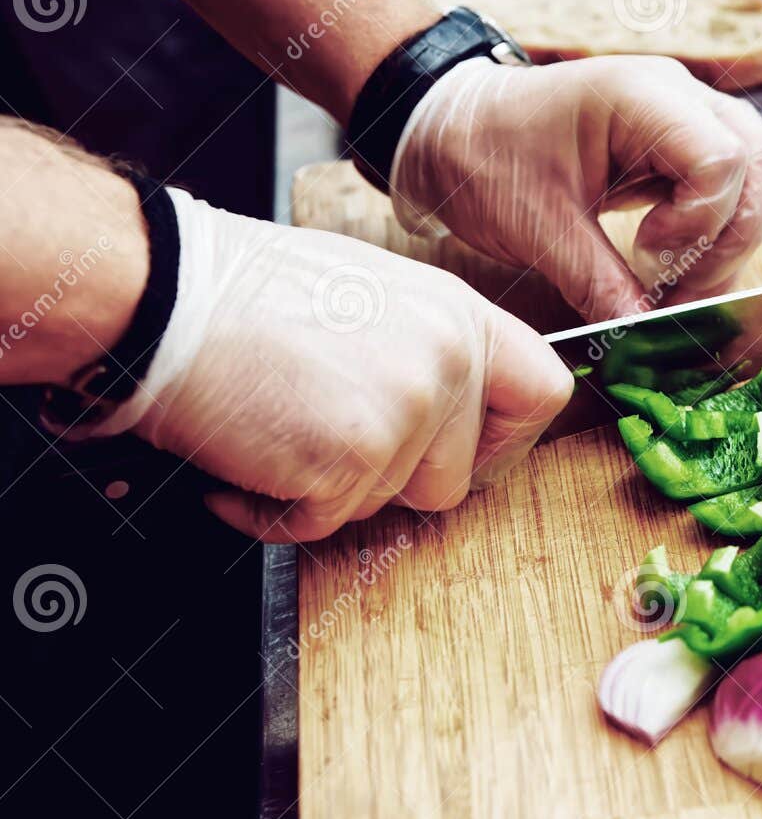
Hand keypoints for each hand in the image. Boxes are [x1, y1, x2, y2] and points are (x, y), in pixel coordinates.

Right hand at [85, 190, 572, 541]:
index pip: (543, 392)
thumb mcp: (372, 295)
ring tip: (275, 428)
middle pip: (455, 477)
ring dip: (326, 490)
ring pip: (387, 504)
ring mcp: (406, 410)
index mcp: (458, 315)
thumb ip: (428, 349)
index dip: (508, 441)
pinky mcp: (353, 458)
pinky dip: (274, 511)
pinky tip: (245, 459)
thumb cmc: (247, 293)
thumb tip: (457, 408)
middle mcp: (447, 360)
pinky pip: (324, 524)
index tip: (467, 454)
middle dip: (388, 478)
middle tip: (325, 435)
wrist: (161, 294)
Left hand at [390, 55, 761, 321]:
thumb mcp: (536, 228)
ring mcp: (682, 114)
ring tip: (680, 281)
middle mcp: (675, 94)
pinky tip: (675, 263)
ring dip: (731, 236)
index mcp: (639, 95)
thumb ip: (598, 283)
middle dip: (731, 237)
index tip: (651, 255)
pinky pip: (731, 183)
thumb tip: (642, 336)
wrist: (451, 127)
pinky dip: (716, 230)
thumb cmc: (483, 156)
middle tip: (678, 285)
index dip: (701, 222)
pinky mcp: (678, 142)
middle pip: (758, 160)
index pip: (722, 158)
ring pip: (757, 171)